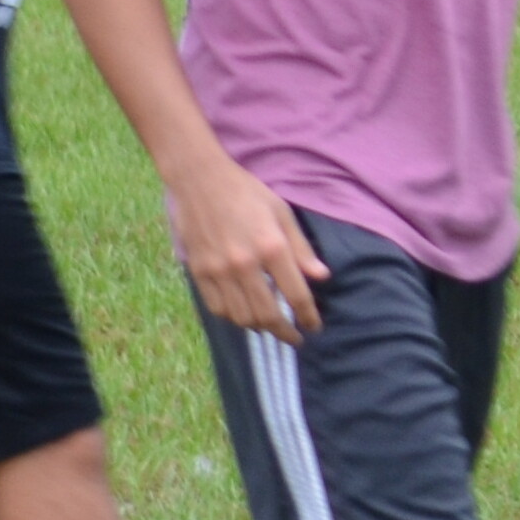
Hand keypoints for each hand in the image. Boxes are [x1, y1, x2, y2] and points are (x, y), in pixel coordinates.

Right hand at [170, 161, 329, 340]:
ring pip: (241, 316)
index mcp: (272, 247)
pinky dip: (234, 317)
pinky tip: (245, 315)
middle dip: (284, 332)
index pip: (296, 294)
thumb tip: (321, 277)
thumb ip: (301, 249)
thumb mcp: (283, 214)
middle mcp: (245, 264)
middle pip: (267, 314)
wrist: (200, 181)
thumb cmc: (248, 193)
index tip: (315, 327)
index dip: (308, 316)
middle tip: (295, 337)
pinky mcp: (198, 272)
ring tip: (272, 327)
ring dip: (260, 327)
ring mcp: (218, 270)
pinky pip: (217, 308)